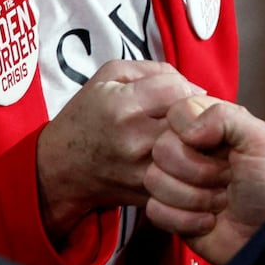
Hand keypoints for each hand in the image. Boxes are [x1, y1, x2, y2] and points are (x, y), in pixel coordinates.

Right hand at [36, 60, 203, 244]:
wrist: (61, 168)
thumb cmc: (87, 115)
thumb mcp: (110, 76)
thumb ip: (156, 70)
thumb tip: (196, 88)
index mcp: (124, 106)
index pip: (177, 89)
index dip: (185, 87)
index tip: (180, 93)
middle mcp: (135, 140)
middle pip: (191, 122)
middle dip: (200, 116)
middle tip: (197, 115)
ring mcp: (143, 171)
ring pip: (194, 154)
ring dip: (202, 144)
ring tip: (198, 137)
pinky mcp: (149, 194)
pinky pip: (185, 181)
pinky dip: (194, 169)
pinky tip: (188, 158)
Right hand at [144, 96, 264, 264]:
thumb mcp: (260, 139)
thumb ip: (225, 116)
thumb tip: (187, 131)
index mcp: (209, 124)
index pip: (176, 112)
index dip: (191, 131)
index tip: (216, 145)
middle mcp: (189, 148)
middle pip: (161, 148)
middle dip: (197, 171)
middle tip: (225, 179)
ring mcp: (177, 180)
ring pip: (154, 179)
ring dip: (193, 198)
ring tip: (219, 201)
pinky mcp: (169, 210)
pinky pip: (154, 209)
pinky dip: (185, 220)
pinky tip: (208, 220)